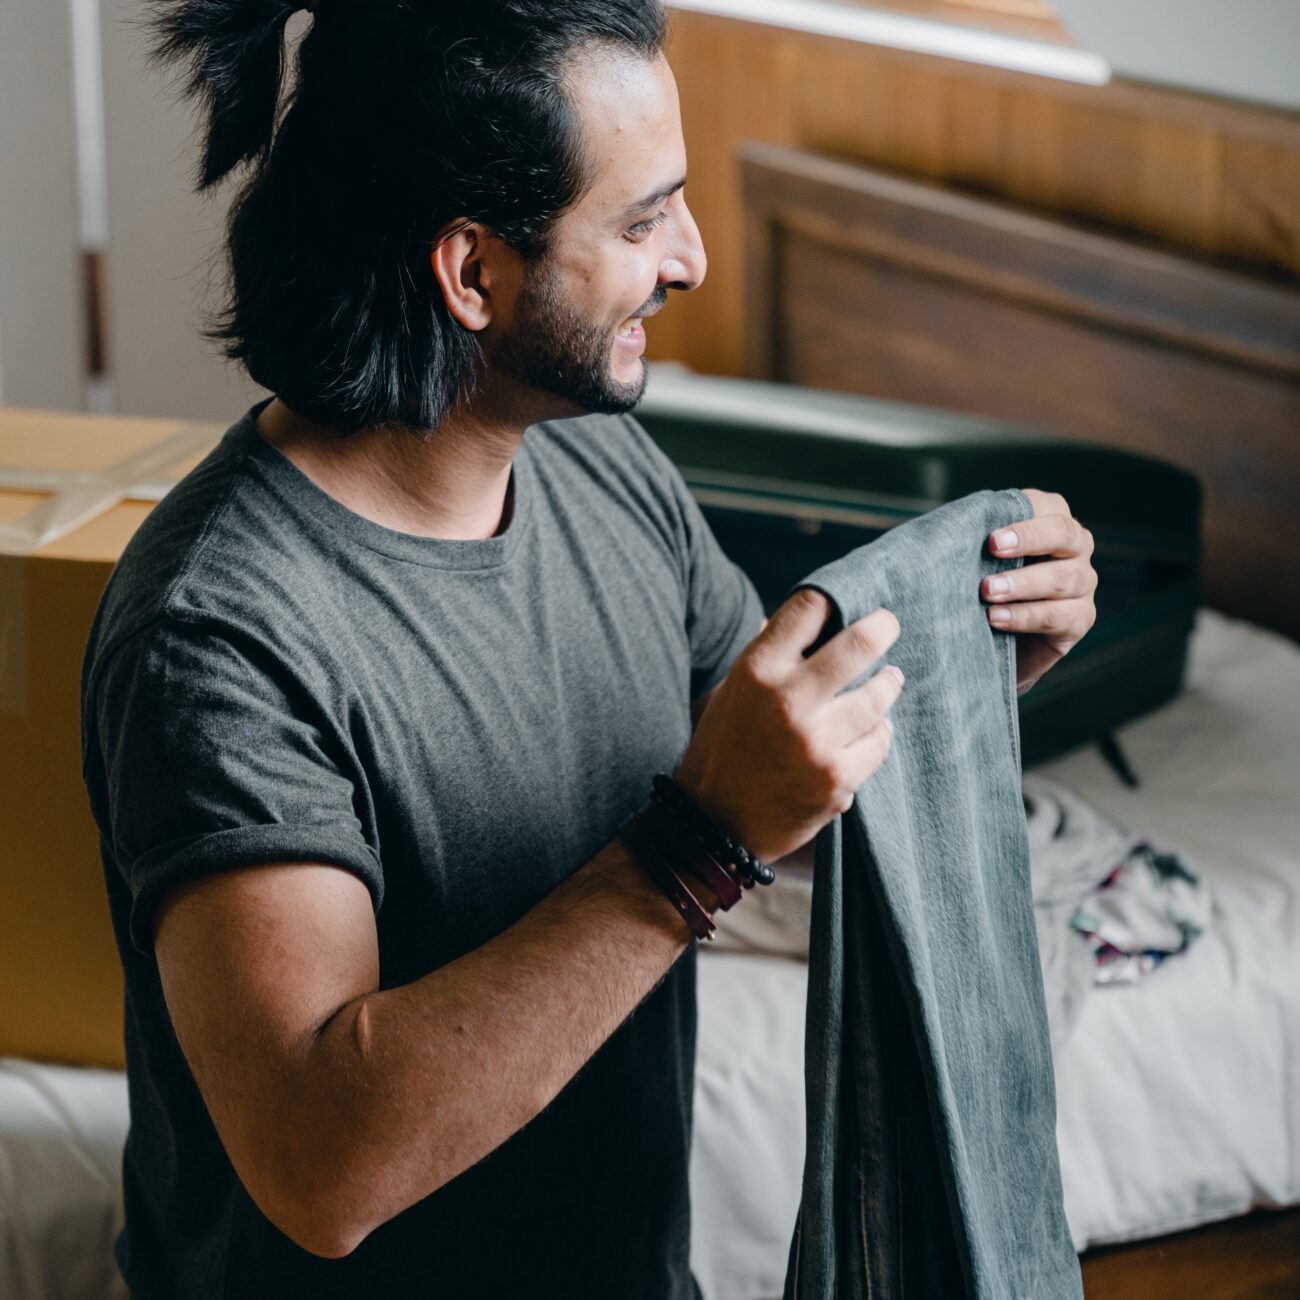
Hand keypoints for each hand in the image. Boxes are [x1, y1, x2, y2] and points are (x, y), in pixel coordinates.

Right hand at [675, 593, 903, 862]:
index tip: (849, 604)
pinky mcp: (837, 778)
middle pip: (859, 643)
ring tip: (890, 680)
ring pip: (879, 695)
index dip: (834, 599)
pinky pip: (880, 741)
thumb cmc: (724, 750)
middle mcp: (786, 699)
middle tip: (890, 625)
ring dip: (888, 684)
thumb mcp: (733, 691)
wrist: (715, 825)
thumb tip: (811, 616)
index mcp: (756, 669)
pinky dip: (879, 734)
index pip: (809, 607)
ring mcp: (814, 741)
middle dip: (883, 628)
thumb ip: (770, 654)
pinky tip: (874, 731)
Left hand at [982, 488, 1097, 694]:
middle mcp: (1075, 549)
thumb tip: (949, 525)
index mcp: (1050, 522)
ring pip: (1063, 578)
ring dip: (1023, 584)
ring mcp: (1082, 584)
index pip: (1048, 508)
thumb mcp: (975, 558)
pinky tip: (997, 619)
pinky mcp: (1079, 619)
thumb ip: (972, 536)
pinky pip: (1061, 615)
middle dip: (1029, 540)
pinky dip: (1026, 616)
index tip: (991, 539)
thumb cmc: (978, 586)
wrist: (988, 641)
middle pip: (1065, 535)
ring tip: (987, 593)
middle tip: (992, 551)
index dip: (1022, 522)